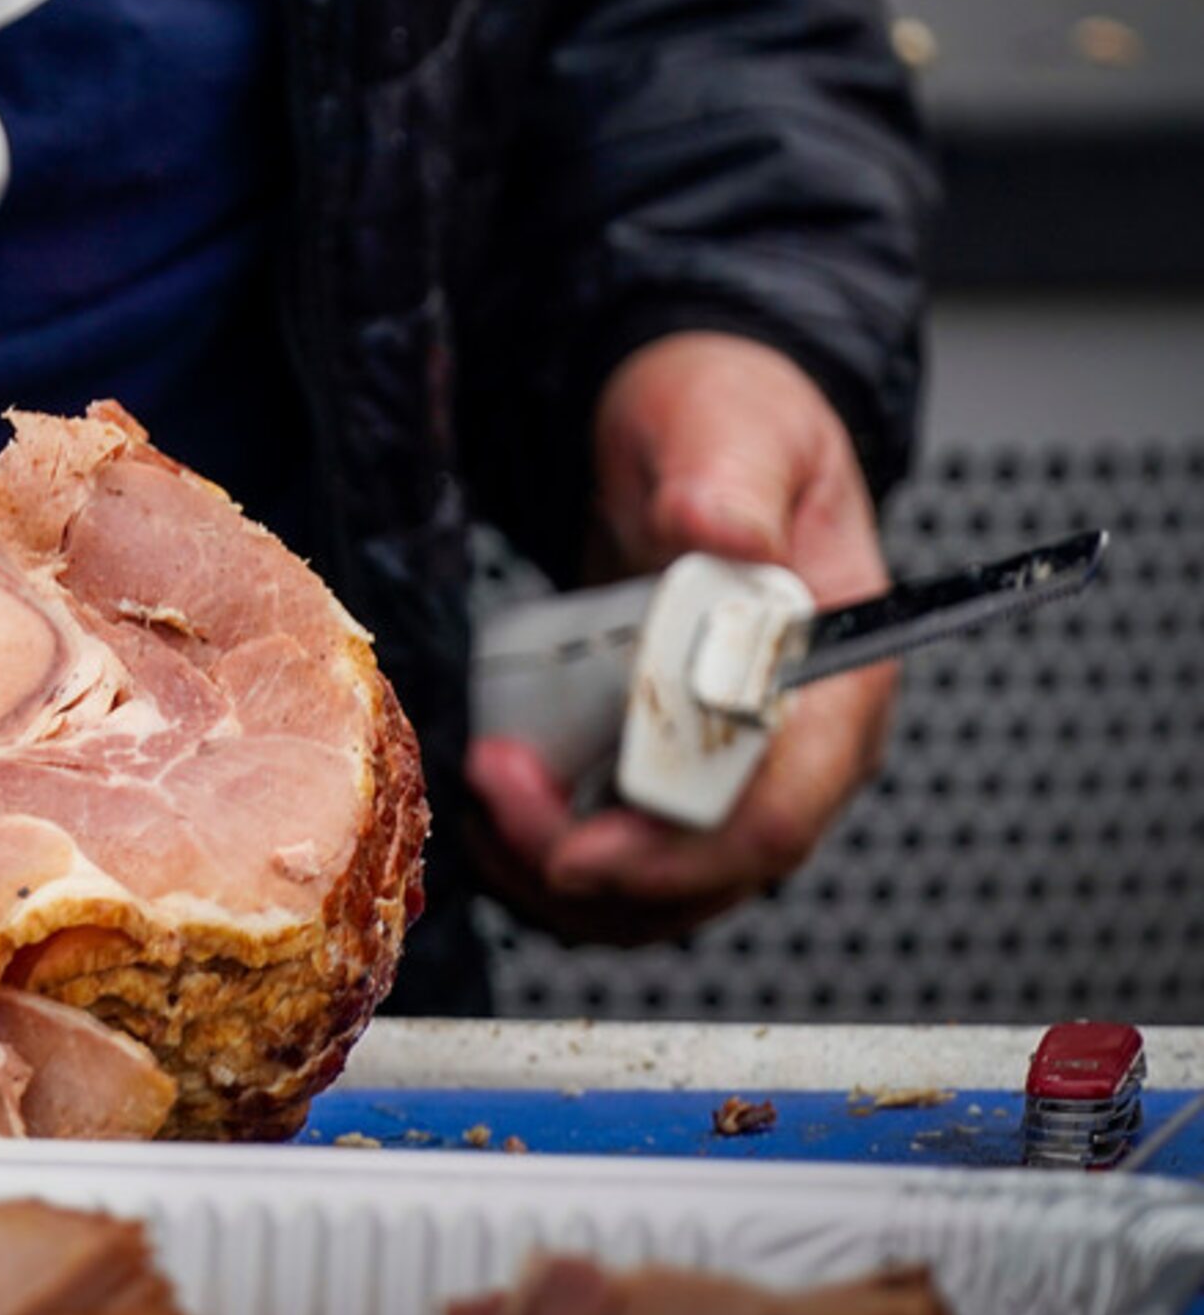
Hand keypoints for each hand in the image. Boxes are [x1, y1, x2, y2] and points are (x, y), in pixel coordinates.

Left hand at [466, 332, 897, 943]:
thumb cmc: (730, 421)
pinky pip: (607, 855)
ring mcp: (724, 768)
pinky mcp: (659, 769)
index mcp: (836, 686)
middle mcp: (790, 750)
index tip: (573, 852)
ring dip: (548, 870)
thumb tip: (717, 530)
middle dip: (581, 862)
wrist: (688, 429)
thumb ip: (728, 482)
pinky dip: (538, 852)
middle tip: (489, 782)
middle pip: (700, 878)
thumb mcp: (731, 426)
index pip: (774, 822)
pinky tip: (487, 797)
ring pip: (647, 892)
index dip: (674, 858)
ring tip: (478, 788)